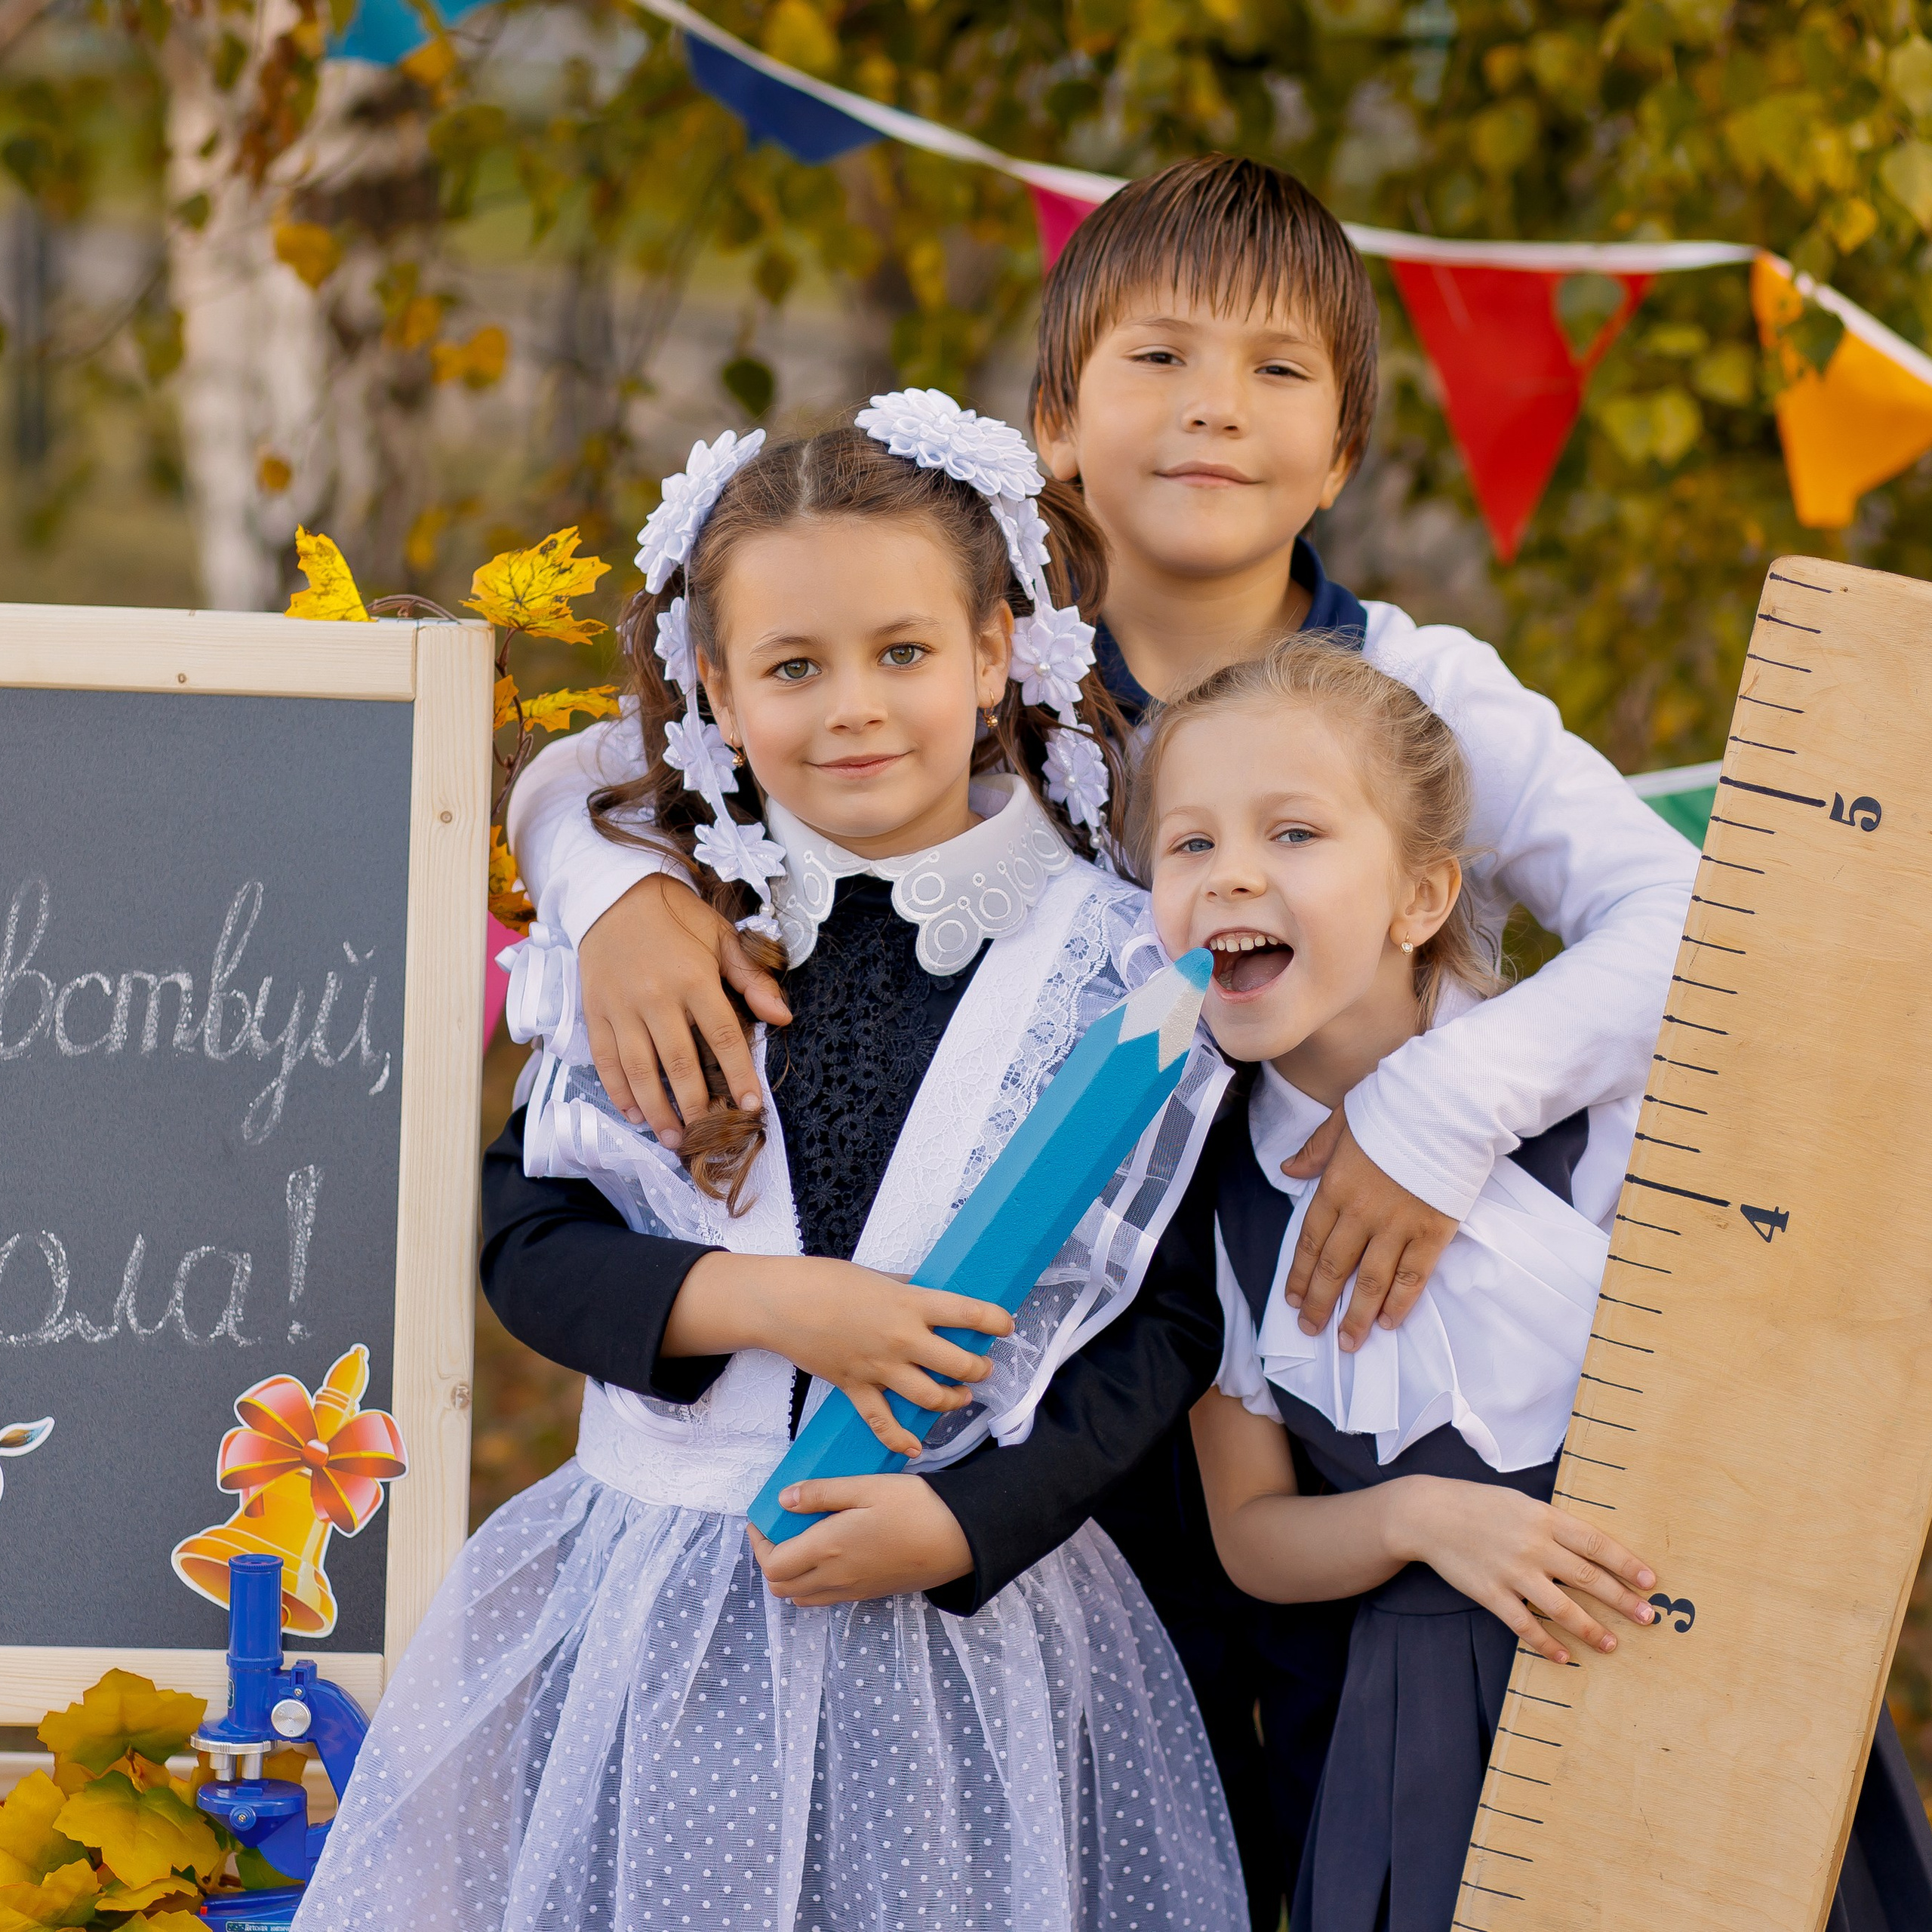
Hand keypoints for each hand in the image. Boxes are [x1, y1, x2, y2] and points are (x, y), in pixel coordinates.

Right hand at [579, 874, 790, 1148]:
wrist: (614, 894)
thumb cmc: (675, 916)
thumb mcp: (720, 937)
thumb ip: (751, 979)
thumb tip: (783, 1017)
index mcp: (694, 978)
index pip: (722, 1036)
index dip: (739, 1074)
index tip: (751, 1105)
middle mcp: (656, 997)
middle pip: (678, 1064)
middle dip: (694, 1107)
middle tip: (706, 1136)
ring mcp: (621, 1007)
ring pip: (639, 1070)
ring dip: (656, 1110)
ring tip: (672, 1138)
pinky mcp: (595, 1012)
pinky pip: (605, 1059)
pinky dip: (618, 1090)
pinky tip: (633, 1113)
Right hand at [667, 1253, 1012, 1456]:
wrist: (782, 1303)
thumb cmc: (826, 1280)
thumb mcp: (877, 1276)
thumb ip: (906, 1288)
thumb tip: (928, 1291)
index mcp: (911, 1303)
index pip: (968, 1313)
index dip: (995, 1320)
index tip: (1007, 1325)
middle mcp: (902, 1338)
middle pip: (958, 1363)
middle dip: (979, 1368)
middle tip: (983, 1367)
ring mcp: (880, 1367)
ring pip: (930, 1397)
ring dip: (952, 1400)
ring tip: (960, 1397)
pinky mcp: (856, 1388)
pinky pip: (883, 1422)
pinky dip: (900, 1439)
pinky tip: (915, 1446)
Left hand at [749, 1476, 972, 1605]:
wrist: (959, 1539)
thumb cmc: (915, 1506)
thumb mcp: (867, 1487)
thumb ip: (821, 1494)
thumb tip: (783, 1500)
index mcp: (829, 1549)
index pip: (773, 1565)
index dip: (759, 1545)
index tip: (762, 1520)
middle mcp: (836, 1577)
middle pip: (783, 1587)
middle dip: (772, 1560)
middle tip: (780, 1530)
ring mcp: (854, 1590)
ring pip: (804, 1596)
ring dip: (792, 1574)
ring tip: (803, 1540)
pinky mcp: (871, 1593)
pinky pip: (827, 1596)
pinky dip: (815, 1581)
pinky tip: (831, 1551)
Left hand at [1281, 1112, 1456, 1351]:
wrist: (1449, 1106)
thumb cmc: (1396, 1108)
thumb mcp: (1344, 1119)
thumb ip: (1316, 1150)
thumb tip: (1288, 1169)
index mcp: (1336, 1185)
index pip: (1311, 1240)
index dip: (1300, 1274)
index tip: (1292, 1299)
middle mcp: (1362, 1213)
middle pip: (1335, 1267)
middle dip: (1320, 1302)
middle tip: (1310, 1329)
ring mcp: (1398, 1226)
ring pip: (1371, 1280)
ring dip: (1355, 1315)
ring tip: (1346, 1342)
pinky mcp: (1433, 1233)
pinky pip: (1413, 1278)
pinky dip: (1399, 1304)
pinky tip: (1387, 1323)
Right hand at [1388, 1475, 1657, 1665]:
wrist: (1429, 1514)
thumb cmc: (1478, 1505)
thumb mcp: (1520, 1503)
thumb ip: (1552, 1524)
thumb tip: (1589, 1547)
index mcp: (1544, 1518)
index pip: (1596, 1543)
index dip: (1627, 1563)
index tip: (1651, 1581)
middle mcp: (1534, 1545)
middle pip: (1589, 1578)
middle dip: (1622, 1600)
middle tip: (1648, 1618)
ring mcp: (1513, 1572)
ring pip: (1563, 1608)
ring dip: (1592, 1629)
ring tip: (1612, 1644)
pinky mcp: (1492, 1594)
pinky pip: (1526, 1626)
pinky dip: (1547, 1644)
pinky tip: (1563, 1657)